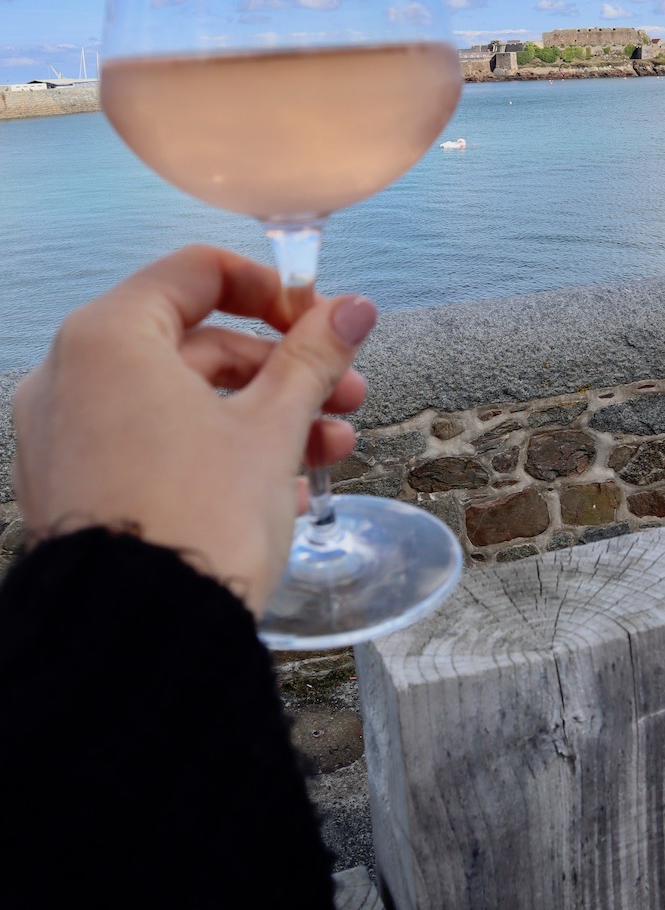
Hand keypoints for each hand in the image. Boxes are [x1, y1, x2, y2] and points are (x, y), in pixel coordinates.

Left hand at [12, 246, 375, 615]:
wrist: (140, 636)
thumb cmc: (197, 520)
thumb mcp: (272, 428)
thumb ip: (312, 358)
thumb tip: (352, 311)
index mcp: (109, 338)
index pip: (198, 273)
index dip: (273, 290)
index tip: (321, 321)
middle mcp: (72, 377)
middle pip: (194, 342)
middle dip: (282, 368)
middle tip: (346, 391)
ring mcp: (67, 436)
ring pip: (180, 399)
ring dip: (263, 414)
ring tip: (332, 447)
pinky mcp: (77, 487)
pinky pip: (154, 445)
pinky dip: (216, 451)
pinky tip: (283, 484)